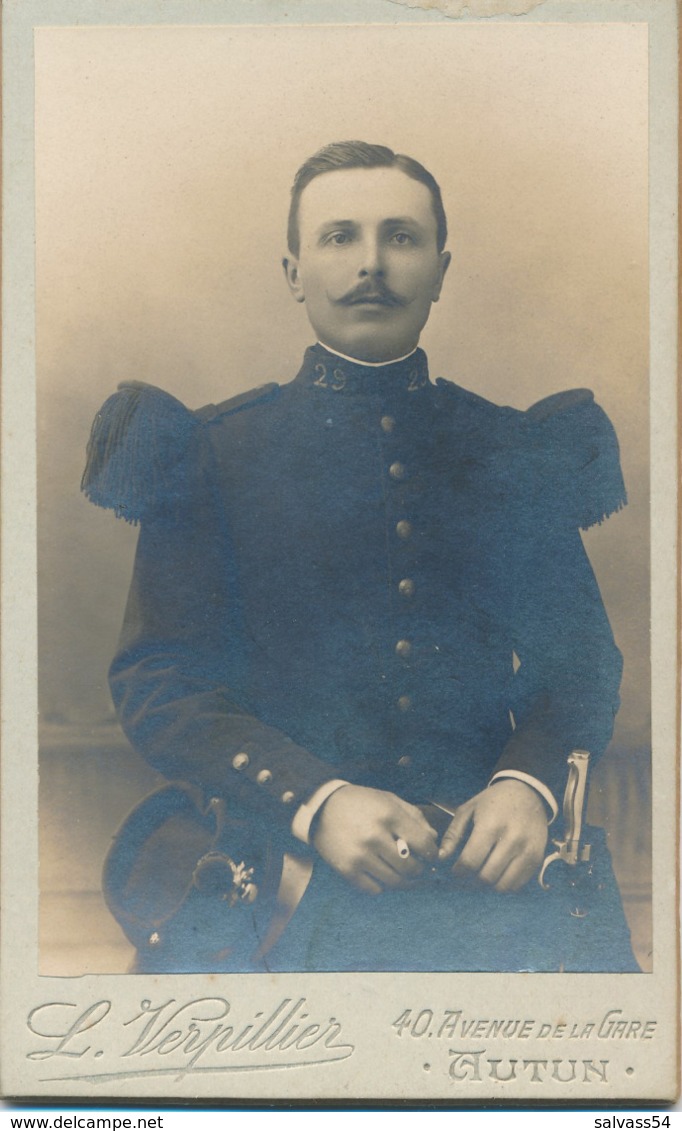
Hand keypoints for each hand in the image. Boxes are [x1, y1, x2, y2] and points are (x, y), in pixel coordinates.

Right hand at [312, 785, 437, 894]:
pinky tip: (381, 874)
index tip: (430, 855)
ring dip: (403, 881)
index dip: (432, 854)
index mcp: (389, 816)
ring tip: (403, 873)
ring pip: (394, 882)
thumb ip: (415, 817)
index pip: (424, 845)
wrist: (322, 808)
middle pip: (411, 868)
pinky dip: (382, 885)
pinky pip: (374, 889)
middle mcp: (375, 837)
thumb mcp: (390, 800)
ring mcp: (359, 855)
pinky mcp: (346, 870)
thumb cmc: (361, 803)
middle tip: (418, 867)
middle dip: (420, 870)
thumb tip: (434, 840)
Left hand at [438, 780, 548, 891]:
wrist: (528, 792)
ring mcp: (527, 850)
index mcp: (491, 826)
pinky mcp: (537, 858)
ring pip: (503, 886)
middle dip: (472, 880)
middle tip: (468, 875)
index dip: (459, 871)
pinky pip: (518, 885)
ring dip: (489, 885)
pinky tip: (498, 873)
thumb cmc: (493, 801)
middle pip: (486, 877)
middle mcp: (512, 840)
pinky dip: (505, 885)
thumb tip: (441, 858)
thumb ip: (453, 834)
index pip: (471, 861)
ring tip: (483, 874)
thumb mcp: (468, 809)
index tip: (456, 870)